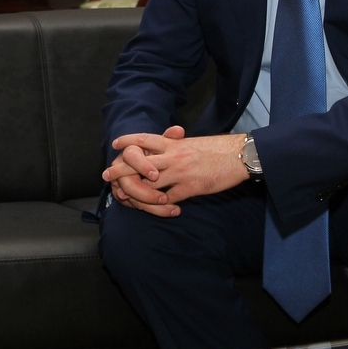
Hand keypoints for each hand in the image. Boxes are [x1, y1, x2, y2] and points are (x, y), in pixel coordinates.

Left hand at [103, 128, 247, 215]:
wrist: (239, 156)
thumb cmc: (218, 149)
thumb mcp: (192, 143)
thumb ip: (176, 145)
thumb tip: (167, 144)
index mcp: (173, 143)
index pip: (144, 140)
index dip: (127, 142)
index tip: (115, 145)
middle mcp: (172, 156)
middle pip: (138, 162)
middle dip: (120, 170)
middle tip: (108, 176)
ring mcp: (179, 173)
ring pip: (149, 184)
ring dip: (136, 192)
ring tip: (126, 197)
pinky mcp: (189, 188)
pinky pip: (167, 200)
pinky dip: (160, 206)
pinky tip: (159, 209)